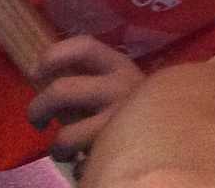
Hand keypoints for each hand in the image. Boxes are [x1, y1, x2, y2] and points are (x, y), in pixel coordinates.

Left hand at [29, 35, 143, 161]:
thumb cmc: (133, 106)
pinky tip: (90, 161)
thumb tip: (44, 79)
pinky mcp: (119, 154)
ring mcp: (119, 122)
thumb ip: (89, 78)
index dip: (53, 54)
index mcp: (119, 65)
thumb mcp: (117, 82)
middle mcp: (121, 89)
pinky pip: (84, 166)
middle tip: (37, 120)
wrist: (178, 136)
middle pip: (63, 90)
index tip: (36, 71)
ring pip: (66, 137)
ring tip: (64, 149)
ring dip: (58, 147)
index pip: (83, 46)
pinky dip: (80, 168)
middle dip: (38, 107)